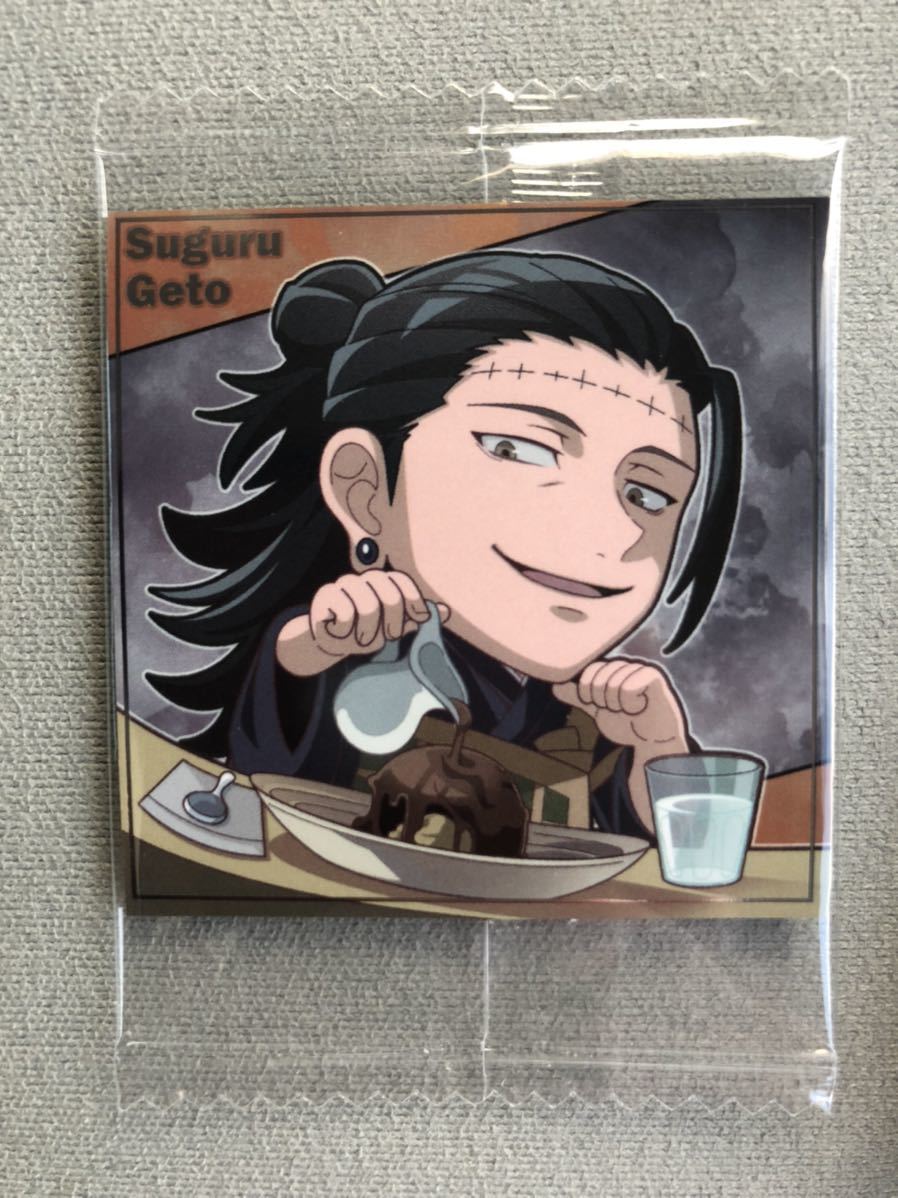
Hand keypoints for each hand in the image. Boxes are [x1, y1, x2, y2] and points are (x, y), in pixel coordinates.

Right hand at [277, 570, 449, 675]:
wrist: (329, 642)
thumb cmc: (362, 633)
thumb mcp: (393, 628)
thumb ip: (416, 618)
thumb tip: (446, 611)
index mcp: (383, 582)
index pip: (402, 582)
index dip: (414, 600)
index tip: (421, 619)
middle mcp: (364, 579)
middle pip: (390, 596)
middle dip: (393, 624)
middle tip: (387, 638)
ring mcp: (344, 584)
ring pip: (369, 607)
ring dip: (368, 633)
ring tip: (360, 640)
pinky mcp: (325, 594)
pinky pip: (345, 614)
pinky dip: (346, 632)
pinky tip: (340, 633)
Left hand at [553, 658, 689, 834]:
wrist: (651, 742)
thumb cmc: (628, 723)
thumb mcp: (598, 710)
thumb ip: (579, 697)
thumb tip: (555, 686)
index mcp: (613, 669)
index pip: (590, 670)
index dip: (588, 690)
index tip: (600, 705)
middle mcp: (626, 665)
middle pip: (598, 675)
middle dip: (602, 700)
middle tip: (617, 709)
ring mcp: (640, 669)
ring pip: (613, 683)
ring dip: (617, 704)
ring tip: (629, 710)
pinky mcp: (654, 677)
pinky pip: (629, 686)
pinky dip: (630, 703)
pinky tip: (640, 708)